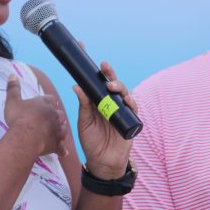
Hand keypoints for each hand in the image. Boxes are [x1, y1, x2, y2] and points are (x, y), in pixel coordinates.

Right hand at [4, 75, 68, 157]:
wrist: (26, 136)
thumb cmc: (19, 118)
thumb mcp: (13, 101)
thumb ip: (13, 88)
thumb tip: (12, 75)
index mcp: (44, 104)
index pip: (51, 99)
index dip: (50, 101)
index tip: (50, 103)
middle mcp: (53, 116)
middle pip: (59, 114)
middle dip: (57, 116)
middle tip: (54, 118)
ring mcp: (56, 130)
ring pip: (63, 129)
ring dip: (61, 130)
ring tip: (59, 132)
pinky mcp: (55, 144)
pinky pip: (61, 148)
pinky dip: (62, 150)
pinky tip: (64, 152)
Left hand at [74, 60, 135, 179]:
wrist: (102, 162)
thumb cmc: (92, 142)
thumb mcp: (84, 122)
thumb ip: (83, 105)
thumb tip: (76, 86)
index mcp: (97, 101)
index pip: (94, 80)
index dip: (91, 66)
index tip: (83, 47)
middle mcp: (109, 102)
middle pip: (111, 82)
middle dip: (108, 72)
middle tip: (103, 66)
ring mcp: (121, 109)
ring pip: (123, 92)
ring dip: (118, 86)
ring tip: (110, 86)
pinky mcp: (131, 119)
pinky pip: (133, 107)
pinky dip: (130, 101)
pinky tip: (126, 99)